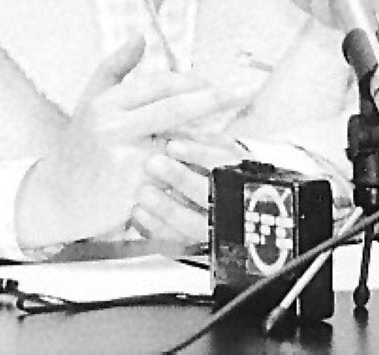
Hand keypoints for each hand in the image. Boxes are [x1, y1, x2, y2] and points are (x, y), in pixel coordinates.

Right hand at [15, 39, 254, 248]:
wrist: (61, 200)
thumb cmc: (81, 146)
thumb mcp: (90, 101)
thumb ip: (115, 67)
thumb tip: (140, 35)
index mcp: (106, 104)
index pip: (160, 83)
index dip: (192, 81)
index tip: (214, 83)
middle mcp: (114, 129)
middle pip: (175, 108)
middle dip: (214, 99)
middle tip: (245, 91)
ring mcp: (126, 161)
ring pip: (182, 142)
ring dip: (211, 137)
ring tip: (236, 133)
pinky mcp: (137, 190)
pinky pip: (177, 174)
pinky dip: (198, 168)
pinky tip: (217, 165)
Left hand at [132, 136, 248, 248]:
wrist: (230, 211)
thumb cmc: (221, 173)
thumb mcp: (220, 151)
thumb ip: (199, 140)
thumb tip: (169, 131)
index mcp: (240, 174)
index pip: (224, 162)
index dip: (199, 154)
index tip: (173, 146)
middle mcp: (231, 204)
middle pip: (209, 192)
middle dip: (180, 178)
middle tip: (152, 164)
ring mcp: (214, 229)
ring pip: (192, 224)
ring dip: (165, 208)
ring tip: (143, 192)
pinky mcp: (194, 248)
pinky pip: (175, 244)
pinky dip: (155, 229)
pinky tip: (139, 213)